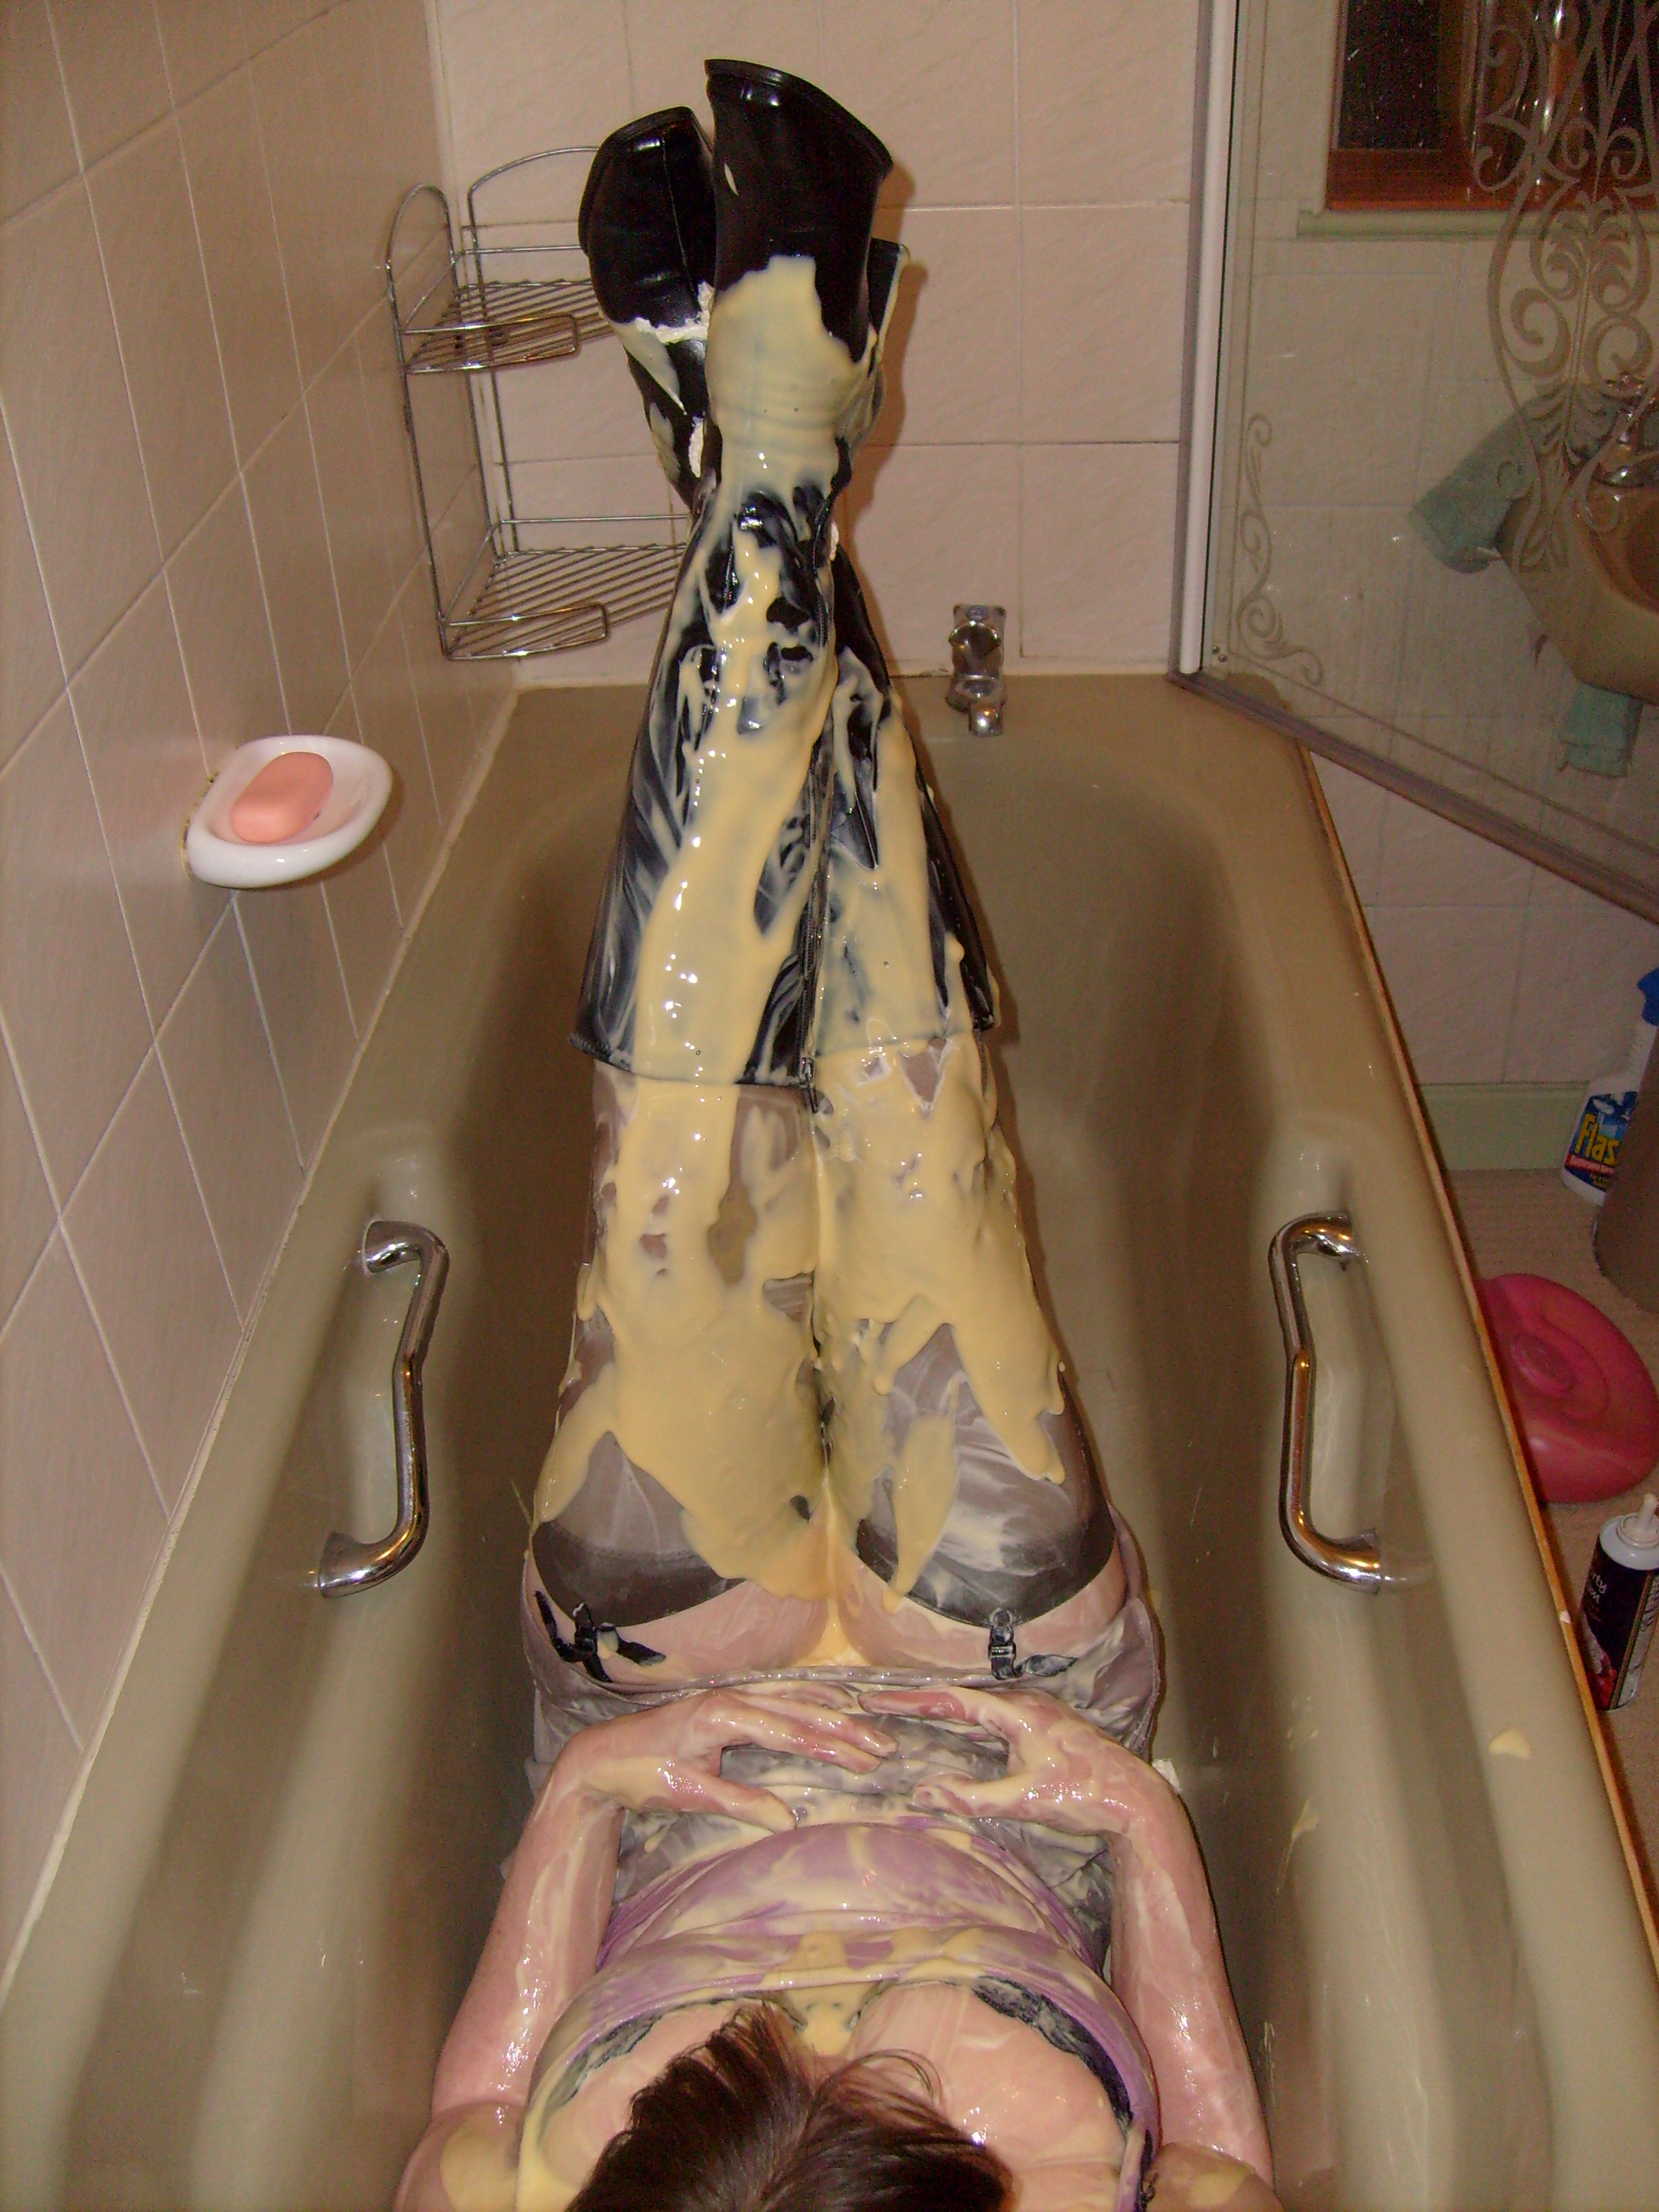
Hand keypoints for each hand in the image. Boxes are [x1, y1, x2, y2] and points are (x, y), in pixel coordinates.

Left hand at [553, 1686, 896, 1833]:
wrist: (601, 1757)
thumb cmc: (641, 1776)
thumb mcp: (690, 1794)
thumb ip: (741, 1803)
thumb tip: (789, 1819)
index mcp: (724, 1716)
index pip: (791, 1731)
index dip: (833, 1745)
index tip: (867, 1758)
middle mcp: (731, 1698)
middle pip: (799, 1711)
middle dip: (845, 1727)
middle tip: (884, 1745)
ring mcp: (728, 1696)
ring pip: (791, 1699)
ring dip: (830, 1708)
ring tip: (869, 1718)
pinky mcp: (725, 1703)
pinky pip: (775, 1697)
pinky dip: (805, 1699)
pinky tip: (824, 1701)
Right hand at [859, 1683, 1161, 1840]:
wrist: (1135, 1799)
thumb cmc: (1081, 1796)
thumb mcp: (1023, 1801)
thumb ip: (972, 1797)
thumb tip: (923, 1790)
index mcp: (1017, 1712)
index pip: (952, 1701)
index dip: (911, 1701)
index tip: (876, 1699)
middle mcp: (1025, 1702)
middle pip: (961, 1696)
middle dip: (919, 1700)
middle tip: (880, 1703)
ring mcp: (1037, 1710)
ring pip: (979, 1704)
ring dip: (943, 1707)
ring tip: (906, 1711)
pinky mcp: (1045, 1725)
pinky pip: (995, 1714)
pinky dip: (967, 1718)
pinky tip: (956, 1729)